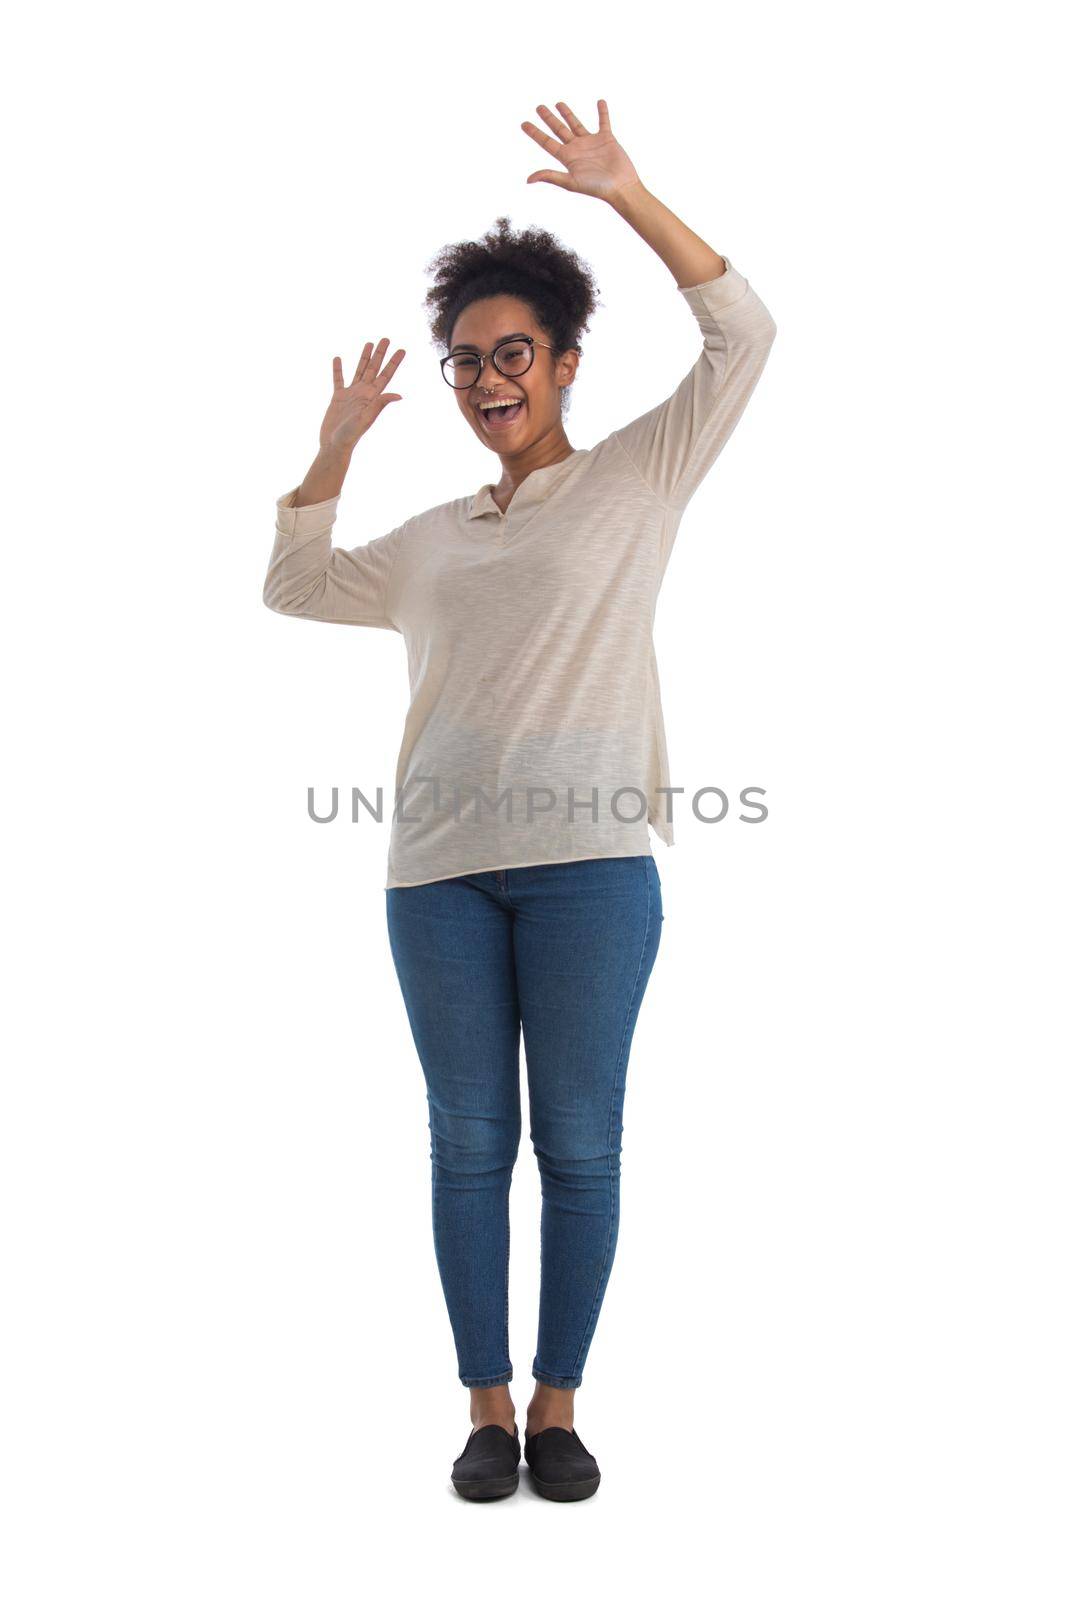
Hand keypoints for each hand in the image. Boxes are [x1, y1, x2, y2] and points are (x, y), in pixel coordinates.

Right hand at [320, 338, 404, 453]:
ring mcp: (351, 394)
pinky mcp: (338, 397)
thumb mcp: (366, 418)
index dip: (394, 362)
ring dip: (364, 357)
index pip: (386, 375)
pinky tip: (338, 359)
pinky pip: (338, 379)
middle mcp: (364, 393)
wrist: (334, 445)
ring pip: (359, 370)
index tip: (402, 349)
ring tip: (369, 343)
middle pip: (374, 369)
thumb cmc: (350, 435)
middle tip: (386, 338)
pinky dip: (338, 369)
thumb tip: (399, 395)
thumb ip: (380, 405)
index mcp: (372, 397)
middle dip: (380, 354)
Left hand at [520, 99, 642, 204]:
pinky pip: (603, 122)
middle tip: (539, 107)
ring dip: (567, 113)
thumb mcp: (571, 182)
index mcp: (567, 158)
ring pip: (576, 124)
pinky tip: (600, 102)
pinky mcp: (606, 138)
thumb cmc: (596, 188)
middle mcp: (577, 148)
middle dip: (549, 118)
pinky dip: (602, 112)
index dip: (535, 133)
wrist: (620, 187)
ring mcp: (591, 143)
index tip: (523, 123)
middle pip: (559, 130)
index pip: (547, 142)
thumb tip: (529, 179)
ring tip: (558, 103)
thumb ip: (551, 176)